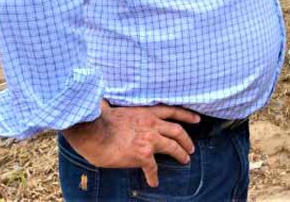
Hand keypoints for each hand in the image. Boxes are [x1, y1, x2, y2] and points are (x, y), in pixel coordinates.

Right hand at [62, 100, 200, 186]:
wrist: (92, 131)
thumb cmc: (98, 119)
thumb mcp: (118, 108)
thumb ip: (127, 111)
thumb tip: (118, 108)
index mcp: (146, 112)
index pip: (173, 111)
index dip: (187, 115)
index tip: (197, 119)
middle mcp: (152, 124)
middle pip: (177, 131)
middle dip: (187, 140)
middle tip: (191, 148)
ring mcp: (149, 139)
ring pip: (173, 147)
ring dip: (181, 154)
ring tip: (185, 160)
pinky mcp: (143, 155)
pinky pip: (152, 168)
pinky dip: (154, 175)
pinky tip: (154, 182)